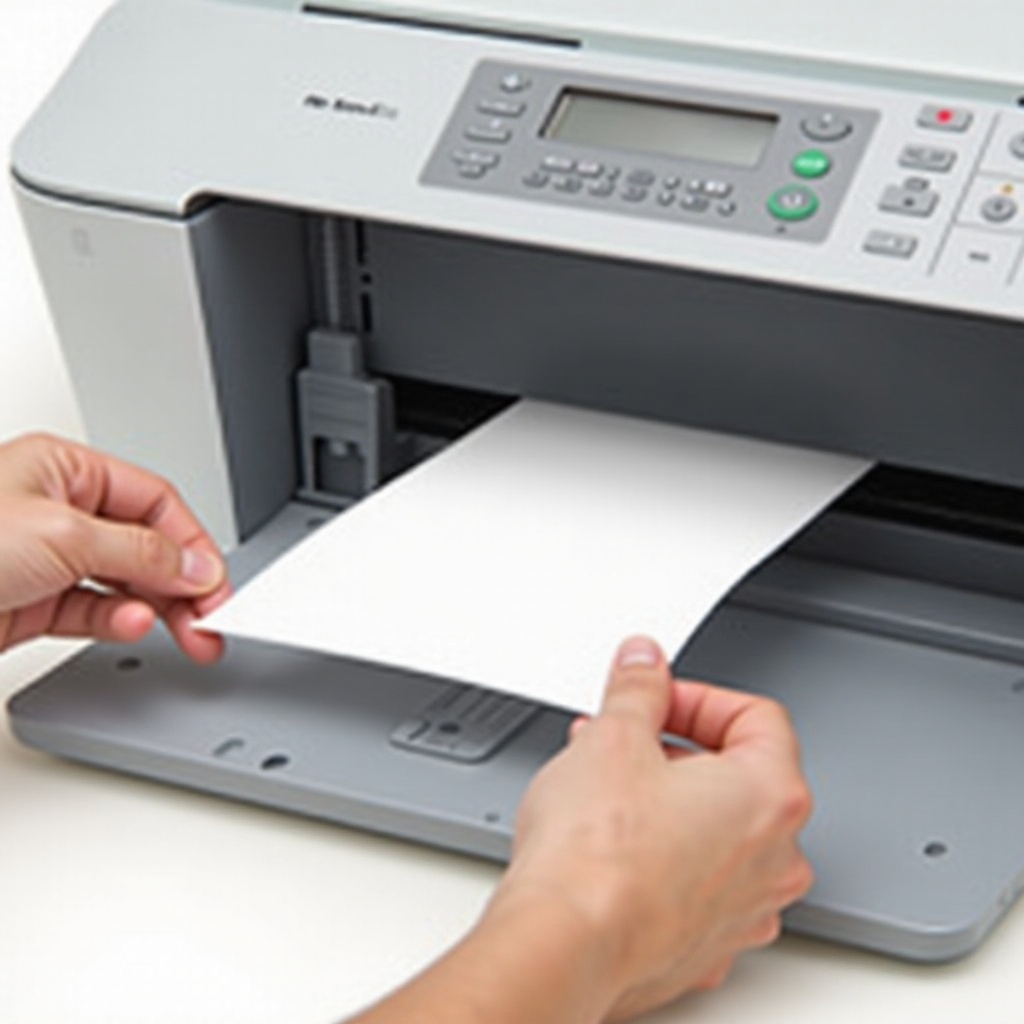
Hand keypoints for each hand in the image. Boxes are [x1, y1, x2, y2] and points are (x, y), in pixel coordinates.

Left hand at [0, 433, 229, 661]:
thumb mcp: (63, 533)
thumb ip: (142, 550)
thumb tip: (193, 565)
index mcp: (66, 469)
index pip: (155, 501)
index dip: (191, 541)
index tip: (214, 582)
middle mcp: (58, 510)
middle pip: (146, 544)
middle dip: (183, 583)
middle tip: (210, 619)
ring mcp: (45, 559)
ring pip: (125, 583)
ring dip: (157, 608)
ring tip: (181, 632)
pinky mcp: (32, 603)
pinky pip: (94, 611)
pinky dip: (117, 622)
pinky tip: (130, 627)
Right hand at [487, 635, 813, 1020]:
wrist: (565, 945)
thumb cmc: (597, 856)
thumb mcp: (613, 737)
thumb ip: (639, 690)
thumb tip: (645, 664)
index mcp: (770, 796)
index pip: (757, 716)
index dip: (698, 697)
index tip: (657, 699)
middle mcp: (775, 859)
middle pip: (738, 775)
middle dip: (674, 749)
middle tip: (621, 741)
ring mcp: (745, 910)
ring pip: (717, 833)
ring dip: (667, 803)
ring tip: (605, 792)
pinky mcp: (706, 946)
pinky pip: (696, 884)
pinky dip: (662, 859)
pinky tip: (612, 849)